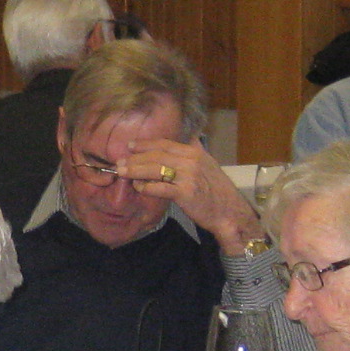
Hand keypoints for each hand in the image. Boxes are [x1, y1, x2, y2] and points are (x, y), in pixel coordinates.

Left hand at [128, 138, 266, 253]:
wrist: (230, 212)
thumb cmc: (217, 192)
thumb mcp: (209, 165)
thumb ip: (197, 151)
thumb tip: (190, 137)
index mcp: (195, 152)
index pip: (165, 144)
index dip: (145, 144)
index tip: (130, 146)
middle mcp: (191, 160)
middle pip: (157, 155)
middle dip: (136, 158)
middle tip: (120, 162)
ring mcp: (189, 176)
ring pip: (156, 169)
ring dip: (136, 170)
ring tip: (123, 172)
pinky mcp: (186, 192)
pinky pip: (160, 187)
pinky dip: (147, 186)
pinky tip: (139, 187)